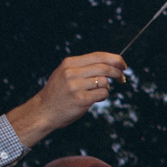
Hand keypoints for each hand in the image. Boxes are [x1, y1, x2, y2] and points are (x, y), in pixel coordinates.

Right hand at [11, 52, 127, 139]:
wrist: (44, 111)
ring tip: (98, 93)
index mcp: (69, 63)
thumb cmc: (59, 93)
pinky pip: (102, 94)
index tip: (123, 65)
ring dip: (107, 88)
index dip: (115, 59)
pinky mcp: (80, 99)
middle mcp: (72, 72)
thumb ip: (83, 67)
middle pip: (105, 68)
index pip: (98, 56)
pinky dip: (103, 96)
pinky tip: (95, 99)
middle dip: (118, 73)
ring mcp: (76, 86)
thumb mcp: (65, 73)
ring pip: (104, 82)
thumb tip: (111, 64)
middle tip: (122, 79)